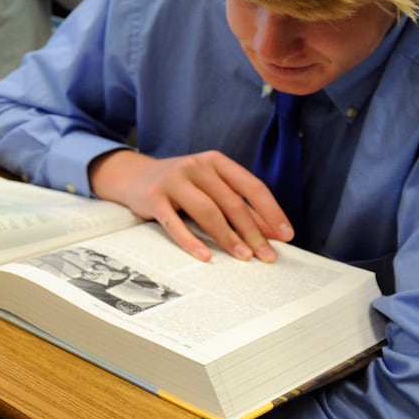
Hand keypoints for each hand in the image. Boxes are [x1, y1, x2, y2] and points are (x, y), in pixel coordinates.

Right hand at [88, 148, 292, 262]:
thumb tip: (271, 233)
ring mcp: (172, 180)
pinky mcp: (153, 197)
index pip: (251, 186)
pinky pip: (175, 223)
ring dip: (228, 237)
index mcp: (215, 161)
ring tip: (243, 257)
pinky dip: (192, 242)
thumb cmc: (181, 184)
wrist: (134, 176)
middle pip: (231, 202)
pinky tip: (206, 256)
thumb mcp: (209, 186)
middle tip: (267, 255)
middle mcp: (195, 166)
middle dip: (253, 232)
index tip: (285, 235)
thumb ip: (237, 204)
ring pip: (207, 211)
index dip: (271, 212)